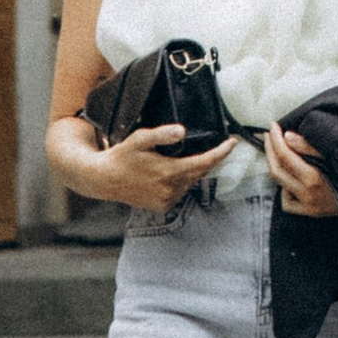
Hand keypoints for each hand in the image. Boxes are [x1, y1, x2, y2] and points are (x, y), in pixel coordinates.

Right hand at [92, 121, 237, 213]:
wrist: (104, 180)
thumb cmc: (122, 156)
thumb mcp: (140, 139)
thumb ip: (162, 134)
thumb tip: (181, 131)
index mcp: (169, 172)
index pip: (205, 163)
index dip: (221, 153)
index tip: (233, 143)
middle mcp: (171, 189)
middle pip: (200, 172)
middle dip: (210, 159)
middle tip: (219, 146)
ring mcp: (167, 200)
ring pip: (191, 182)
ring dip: (194, 171)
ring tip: (190, 157)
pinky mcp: (162, 207)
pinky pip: (180, 192)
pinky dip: (182, 182)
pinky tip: (174, 173)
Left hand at [264, 119, 337, 219]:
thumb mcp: (334, 153)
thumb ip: (309, 146)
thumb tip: (287, 136)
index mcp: (314, 177)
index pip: (285, 156)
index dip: (276, 139)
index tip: (273, 126)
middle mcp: (307, 193)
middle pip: (277, 170)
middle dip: (270, 150)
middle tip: (268, 135)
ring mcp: (307, 205)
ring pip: (279, 185)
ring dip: (275, 166)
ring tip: (276, 151)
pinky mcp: (310, 213)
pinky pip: (287, 202)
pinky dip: (284, 189)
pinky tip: (291, 179)